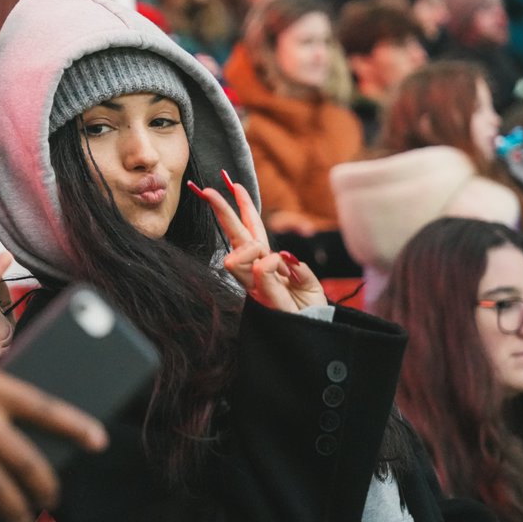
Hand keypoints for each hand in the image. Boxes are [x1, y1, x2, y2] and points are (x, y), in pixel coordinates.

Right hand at [189, 170, 326, 311]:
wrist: (315, 337)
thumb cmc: (310, 312)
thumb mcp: (309, 285)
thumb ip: (298, 268)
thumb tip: (282, 255)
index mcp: (267, 264)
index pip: (250, 230)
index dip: (241, 206)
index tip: (231, 184)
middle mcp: (256, 273)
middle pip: (236, 237)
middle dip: (223, 212)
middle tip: (207, 190)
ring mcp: (256, 285)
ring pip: (238, 257)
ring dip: (250, 249)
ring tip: (266, 258)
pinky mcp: (262, 297)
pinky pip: (260, 270)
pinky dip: (270, 265)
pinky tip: (278, 268)